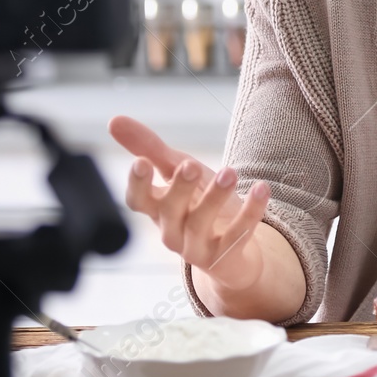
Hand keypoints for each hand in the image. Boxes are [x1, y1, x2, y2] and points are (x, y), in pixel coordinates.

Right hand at [109, 115, 271, 294]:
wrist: (231, 253)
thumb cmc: (197, 204)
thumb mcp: (176, 172)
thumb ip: (149, 148)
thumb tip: (114, 120)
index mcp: (157, 209)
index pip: (138, 200)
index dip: (137, 184)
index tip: (141, 162)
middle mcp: (171, 231)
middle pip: (169, 212)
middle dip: (179, 188)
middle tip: (191, 165)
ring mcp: (196, 247)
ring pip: (200, 224)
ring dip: (214, 197)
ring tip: (230, 172)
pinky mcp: (225, 256)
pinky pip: (237, 235)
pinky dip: (250, 212)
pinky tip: (262, 188)